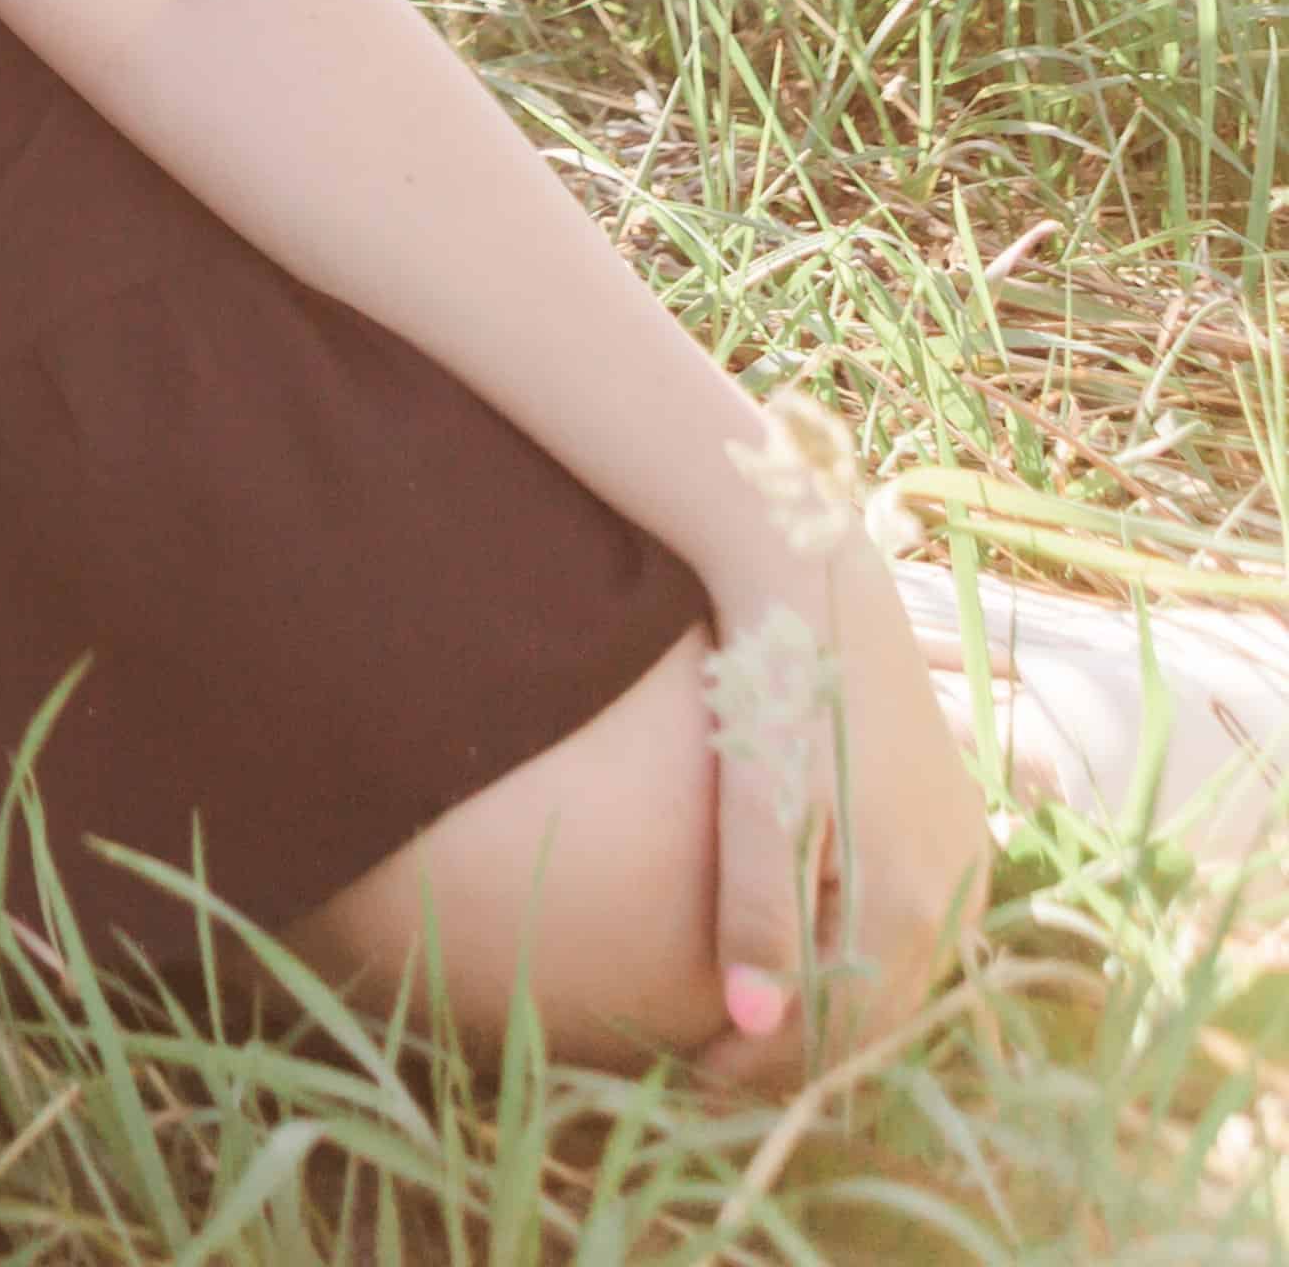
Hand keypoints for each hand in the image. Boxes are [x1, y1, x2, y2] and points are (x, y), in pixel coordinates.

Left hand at [693, 552, 992, 1083]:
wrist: (812, 583)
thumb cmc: (772, 689)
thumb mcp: (755, 805)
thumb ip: (756, 914)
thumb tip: (754, 1021)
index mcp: (909, 896)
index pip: (844, 1025)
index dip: (769, 1062)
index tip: (695, 1074)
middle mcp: (955, 886)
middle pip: (881, 1007)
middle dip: (803, 1043)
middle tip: (714, 1063)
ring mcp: (963, 852)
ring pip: (900, 967)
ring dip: (836, 1000)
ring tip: (749, 1016)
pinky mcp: (951, 819)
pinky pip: (910, 920)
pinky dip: (859, 950)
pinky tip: (803, 947)